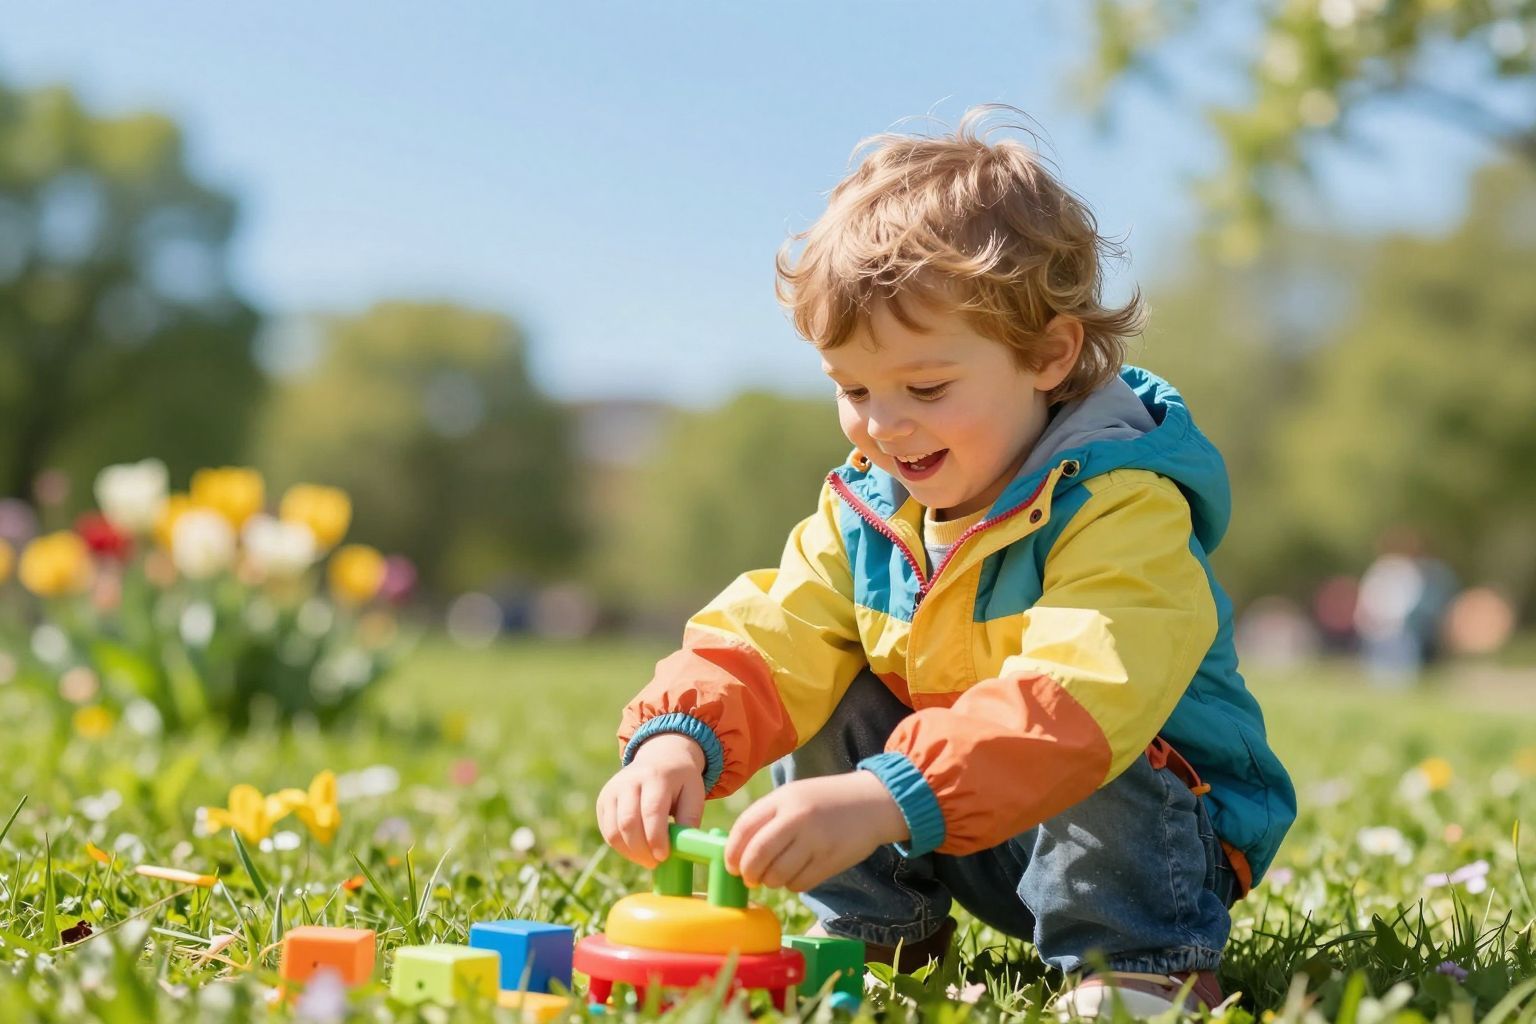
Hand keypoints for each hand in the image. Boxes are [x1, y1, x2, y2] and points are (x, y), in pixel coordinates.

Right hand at [596, 733, 706, 868]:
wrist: (660, 757)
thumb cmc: (680, 780)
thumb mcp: (694, 792)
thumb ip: (690, 818)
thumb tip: (683, 848)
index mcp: (656, 776)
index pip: (651, 811)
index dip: (656, 838)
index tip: (664, 857)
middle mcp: (630, 781)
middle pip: (628, 823)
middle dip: (641, 850)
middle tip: (655, 863)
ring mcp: (613, 790)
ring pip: (613, 831)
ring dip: (630, 853)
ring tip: (647, 859)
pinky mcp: (603, 800)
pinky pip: (607, 831)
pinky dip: (621, 847)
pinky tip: (636, 850)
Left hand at [724, 772, 908, 892]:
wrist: (873, 802)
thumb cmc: (825, 801)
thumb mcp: (794, 796)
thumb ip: (767, 818)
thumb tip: (738, 852)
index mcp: (783, 798)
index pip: (744, 829)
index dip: (731, 852)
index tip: (731, 866)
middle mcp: (797, 818)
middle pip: (757, 855)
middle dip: (748, 873)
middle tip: (750, 878)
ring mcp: (815, 840)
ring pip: (777, 875)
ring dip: (771, 881)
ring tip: (776, 875)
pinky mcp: (830, 860)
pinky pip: (799, 884)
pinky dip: (792, 885)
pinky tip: (798, 874)